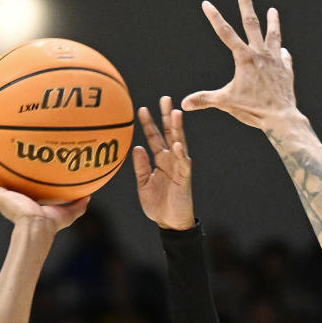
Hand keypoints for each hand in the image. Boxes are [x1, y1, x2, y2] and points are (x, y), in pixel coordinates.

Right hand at [0, 157, 89, 230]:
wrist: (37, 227)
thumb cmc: (50, 224)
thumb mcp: (66, 213)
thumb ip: (77, 206)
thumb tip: (89, 196)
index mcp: (25, 204)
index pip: (20, 191)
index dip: (18, 182)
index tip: (19, 171)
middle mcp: (12, 200)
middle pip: (3, 185)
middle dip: (0, 174)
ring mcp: (3, 198)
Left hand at [133, 99, 194, 229]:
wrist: (170, 224)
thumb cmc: (158, 205)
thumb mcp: (144, 184)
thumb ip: (140, 166)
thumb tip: (137, 146)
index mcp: (160, 160)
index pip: (154, 137)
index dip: (148, 123)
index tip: (141, 108)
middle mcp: (171, 160)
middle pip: (169, 133)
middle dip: (167, 116)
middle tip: (165, 98)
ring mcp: (179, 167)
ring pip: (179, 143)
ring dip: (177, 129)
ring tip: (175, 112)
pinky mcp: (184, 178)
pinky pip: (183, 164)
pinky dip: (181, 154)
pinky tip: (178, 144)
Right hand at [182, 0, 298, 130]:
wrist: (281, 118)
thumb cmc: (254, 110)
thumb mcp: (226, 103)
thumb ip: (205, 100)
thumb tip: (184, 104)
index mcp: (244, 58)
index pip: (225, 33)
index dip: (214, 18)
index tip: (207, 3)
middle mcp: (260, 53)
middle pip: (251, 23)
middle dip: (245, 3)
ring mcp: (275, 60)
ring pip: (273, 35)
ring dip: (272, 22)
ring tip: (273, 10)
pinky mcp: (286, 70)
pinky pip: (284, 58)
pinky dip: (282, 54)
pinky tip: (283, 50)